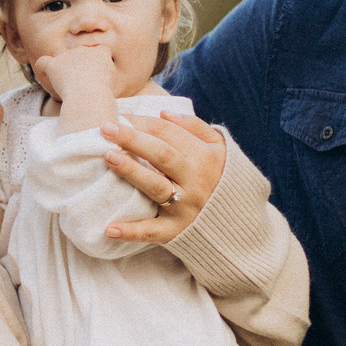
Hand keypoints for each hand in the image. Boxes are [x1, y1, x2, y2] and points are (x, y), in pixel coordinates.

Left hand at [30, 44, 117, 106]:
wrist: (89, 95)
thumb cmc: (102, 94)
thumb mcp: (111, 84)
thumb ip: (105, 76)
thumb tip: (98, 79)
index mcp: (101, 52)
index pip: (101, 50)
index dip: (98, 61)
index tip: (97, 73)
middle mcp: (84, 50)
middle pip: (80, 52)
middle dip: (80, 64)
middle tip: (81, 83)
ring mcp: (67, 56)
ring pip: (60, 54)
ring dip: (60, 63)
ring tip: (61, 78)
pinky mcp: (54, 65)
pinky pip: (42, 62)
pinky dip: (42, 68)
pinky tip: (43, 73)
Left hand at [99, 111, 227, 245]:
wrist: (239, 221)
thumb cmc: (220, 177)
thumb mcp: (218, 147)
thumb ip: (194, 127)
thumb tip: (163, 113)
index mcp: (204, 156)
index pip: (169, 134)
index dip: (143, 123)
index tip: (120, 116)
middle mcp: (195, 180)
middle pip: (161, 155)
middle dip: (132, 139)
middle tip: (105, 127)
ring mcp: (185, 207)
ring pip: (155, 186)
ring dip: (131, 171)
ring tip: (108, 157)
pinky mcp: (176, 231)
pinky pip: (152, 231)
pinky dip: (131, 232)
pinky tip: (109, 229)